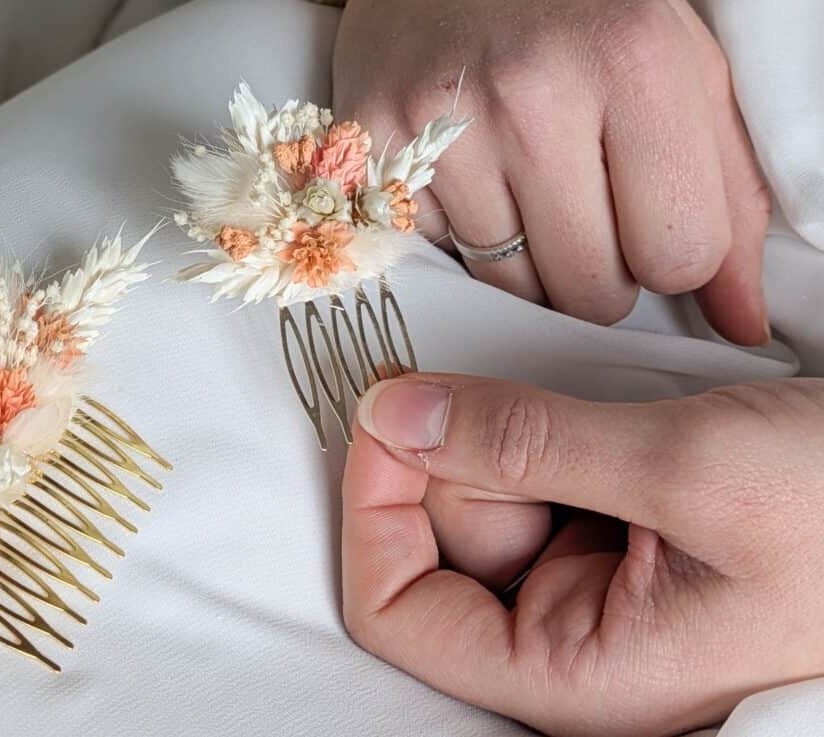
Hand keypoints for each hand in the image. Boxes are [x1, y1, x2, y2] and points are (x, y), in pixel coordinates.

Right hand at [333, 0, 769, 344]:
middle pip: (590, 292)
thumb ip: (728, 191)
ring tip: (523, 181)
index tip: (650, 211)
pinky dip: (457, 229)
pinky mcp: (367, 136)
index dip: (674, 252)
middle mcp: (533, 88)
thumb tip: (743, 325)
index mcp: (638, 58)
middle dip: (600, 270)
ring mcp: (439, 116)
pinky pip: (434, 252)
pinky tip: (464, 165)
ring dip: (528, 260)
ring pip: (509, 287)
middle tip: (585, 201)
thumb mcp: (683, 60)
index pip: (680, 256)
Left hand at [342, 373, 823, 735]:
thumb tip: (391, 414)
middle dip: (456, 450)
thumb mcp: (690, 471)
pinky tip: (584, 399)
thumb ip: (526, 443)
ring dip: (502, 428)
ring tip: (590, 405)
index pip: (402, 611)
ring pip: (482, 490)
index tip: (385, 414)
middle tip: (522, 396)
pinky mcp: (616, 520)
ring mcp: (595, 570)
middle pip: (438, 535)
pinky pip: (533, 465)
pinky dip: (533, 419)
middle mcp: (575, 629)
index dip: (374, 511)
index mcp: (579, 667)